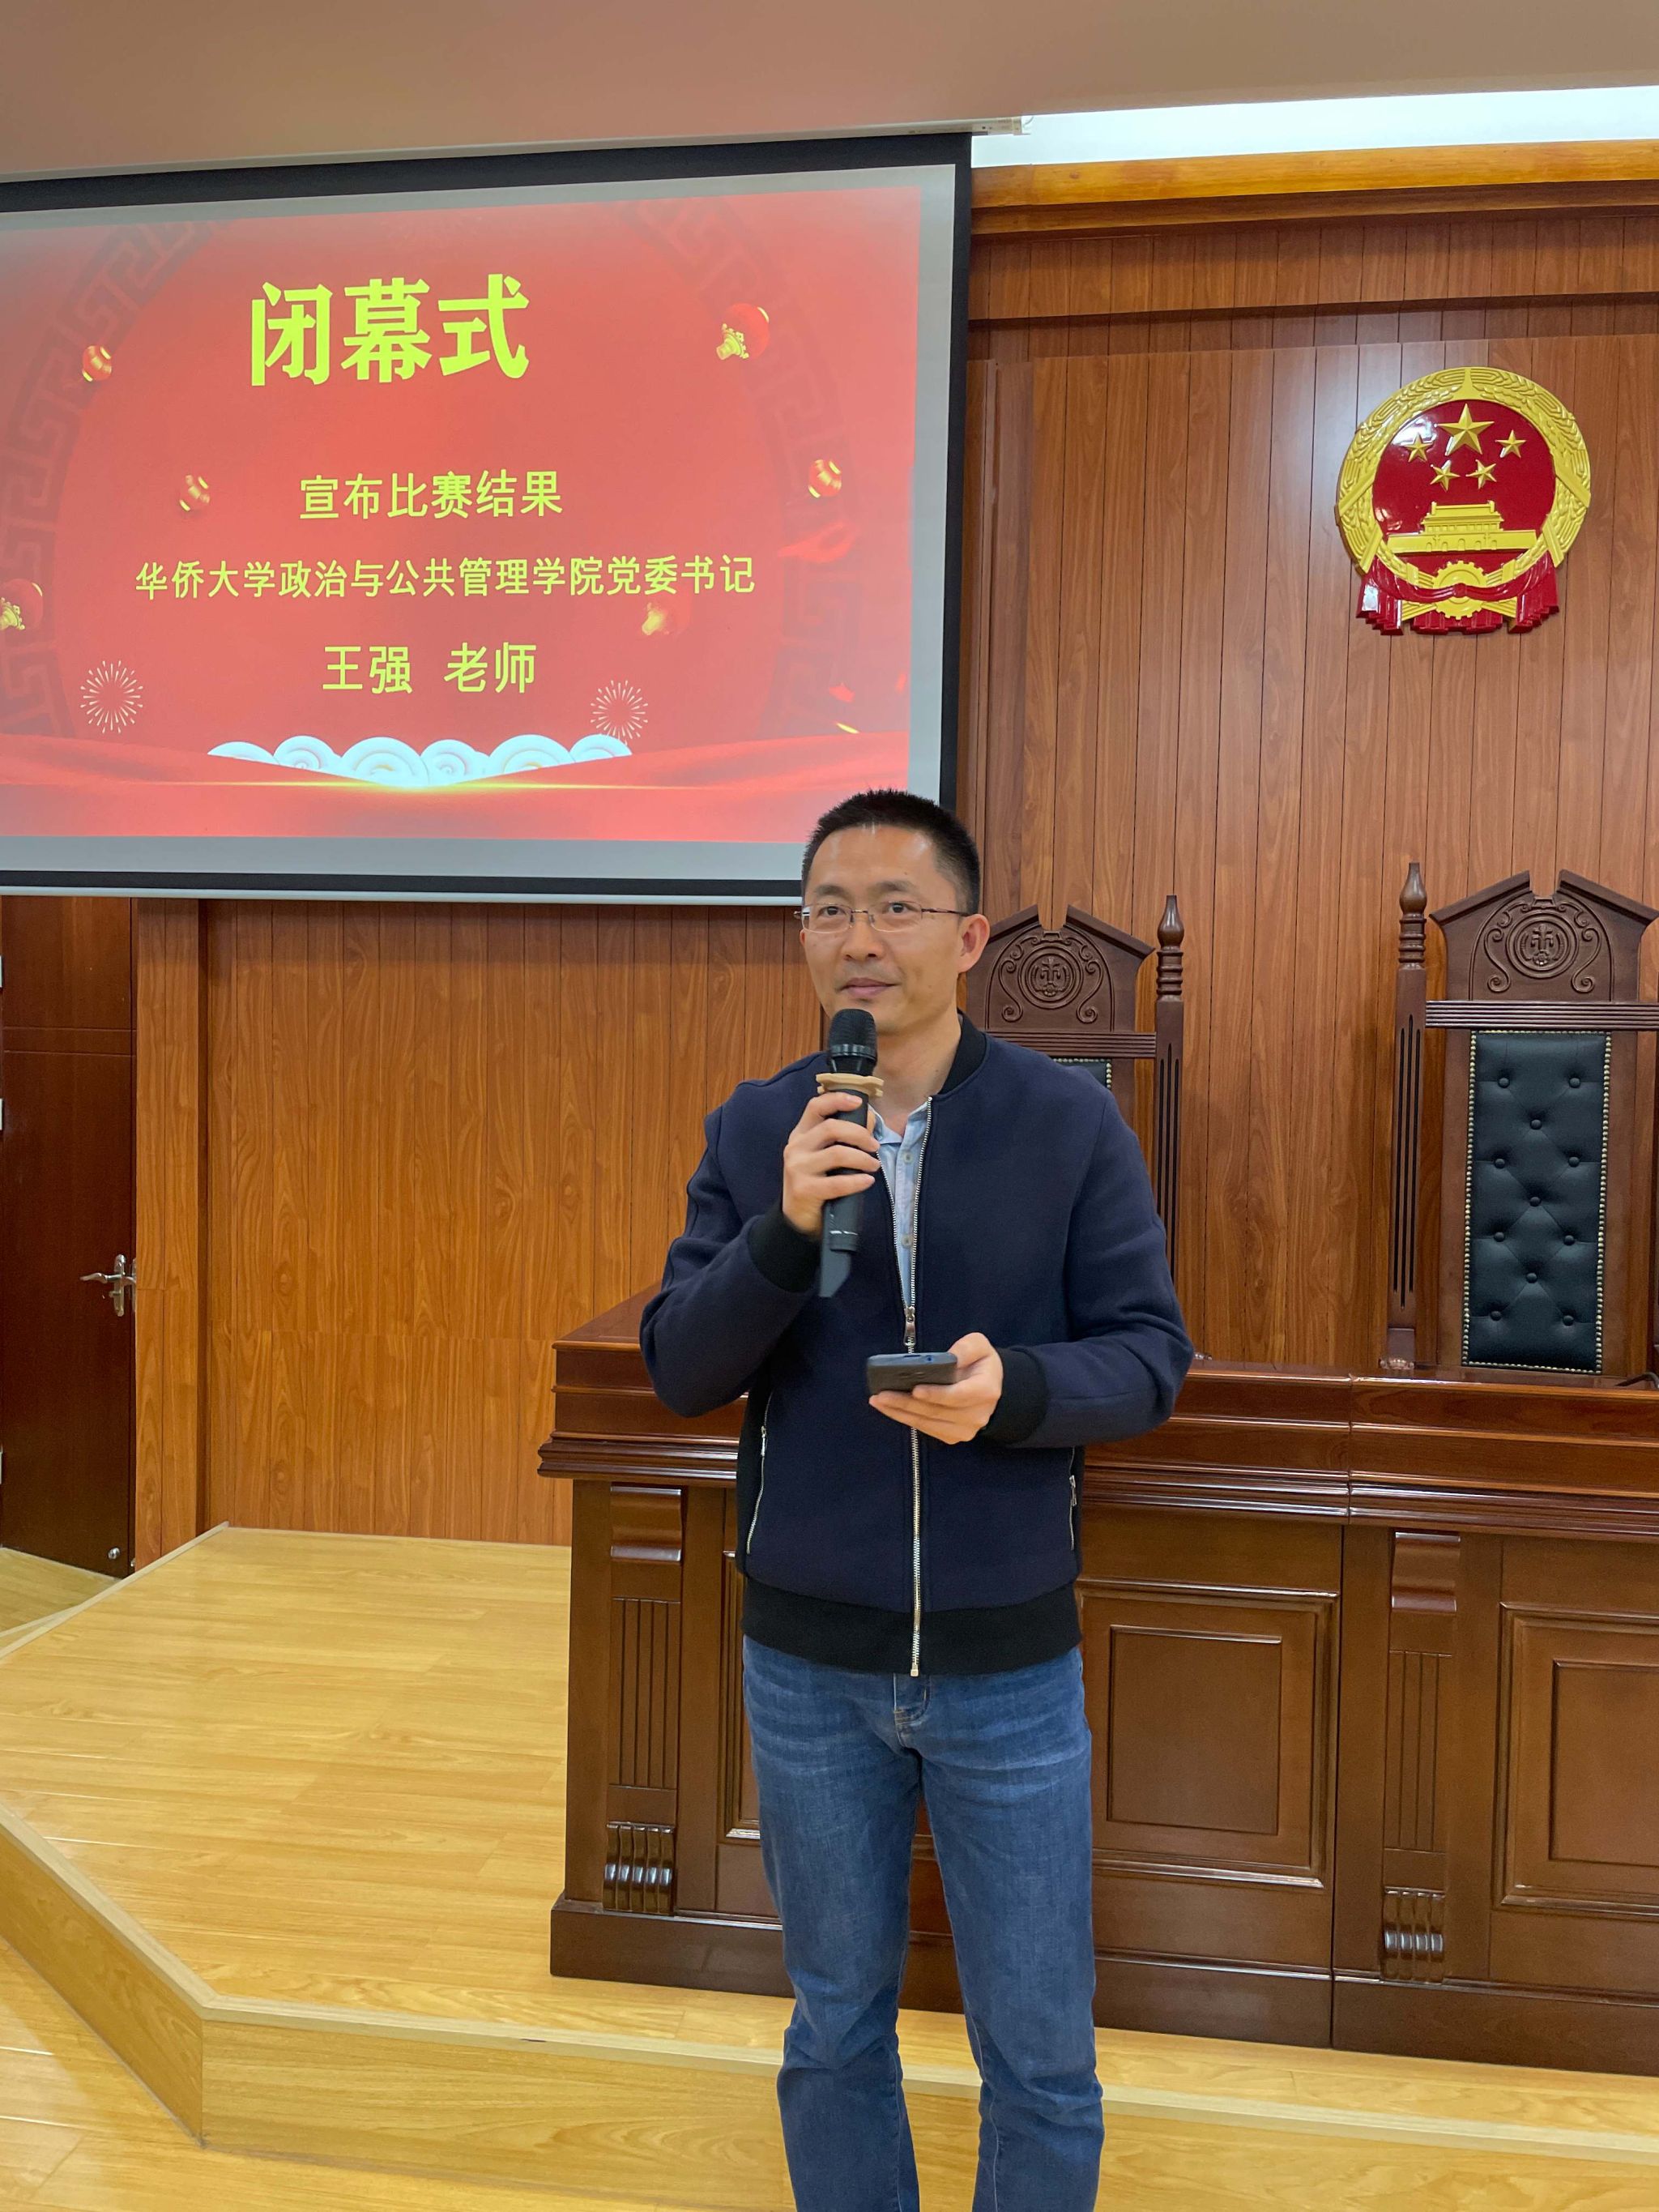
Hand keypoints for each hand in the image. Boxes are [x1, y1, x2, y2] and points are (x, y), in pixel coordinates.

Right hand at [782, 1090, 879, 1237]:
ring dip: (863, 1158)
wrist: (798, 1218)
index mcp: (801, 1134)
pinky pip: (837, 1182)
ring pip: (837, 1153)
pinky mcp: (804, 1189)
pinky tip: (867, 1181)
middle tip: (875, 1145)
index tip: (858, 1102)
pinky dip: (857, 1181)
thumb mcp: (826, 1156)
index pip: (815, 1106)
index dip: (837, 1099)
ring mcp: (798, 1168)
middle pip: (831, 1128)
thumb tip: (869, 1117)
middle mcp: (796, 1147)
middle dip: (859, 1134)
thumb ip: (844, 1136)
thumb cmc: (817, 1182)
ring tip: (874, 1165)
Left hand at [871, 1333, 1002, 1444]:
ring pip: (927, 1423)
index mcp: (985, 1391)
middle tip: (882, 1395)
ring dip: (900, 1413)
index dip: (936, 1394)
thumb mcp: (979, 1346)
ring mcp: (964, 1430)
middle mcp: (976, 1415)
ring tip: (878, 1401)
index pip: (957, 1396)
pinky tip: (889, 1409)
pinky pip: (925, 1429)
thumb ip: (965, 1348)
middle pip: (936, 1411)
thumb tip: (948, 1358)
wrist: (991, 1388)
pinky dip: (905, 1419)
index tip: (915, 1389)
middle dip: (906, 1403)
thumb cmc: (981, 1364)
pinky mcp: (952, 1436)